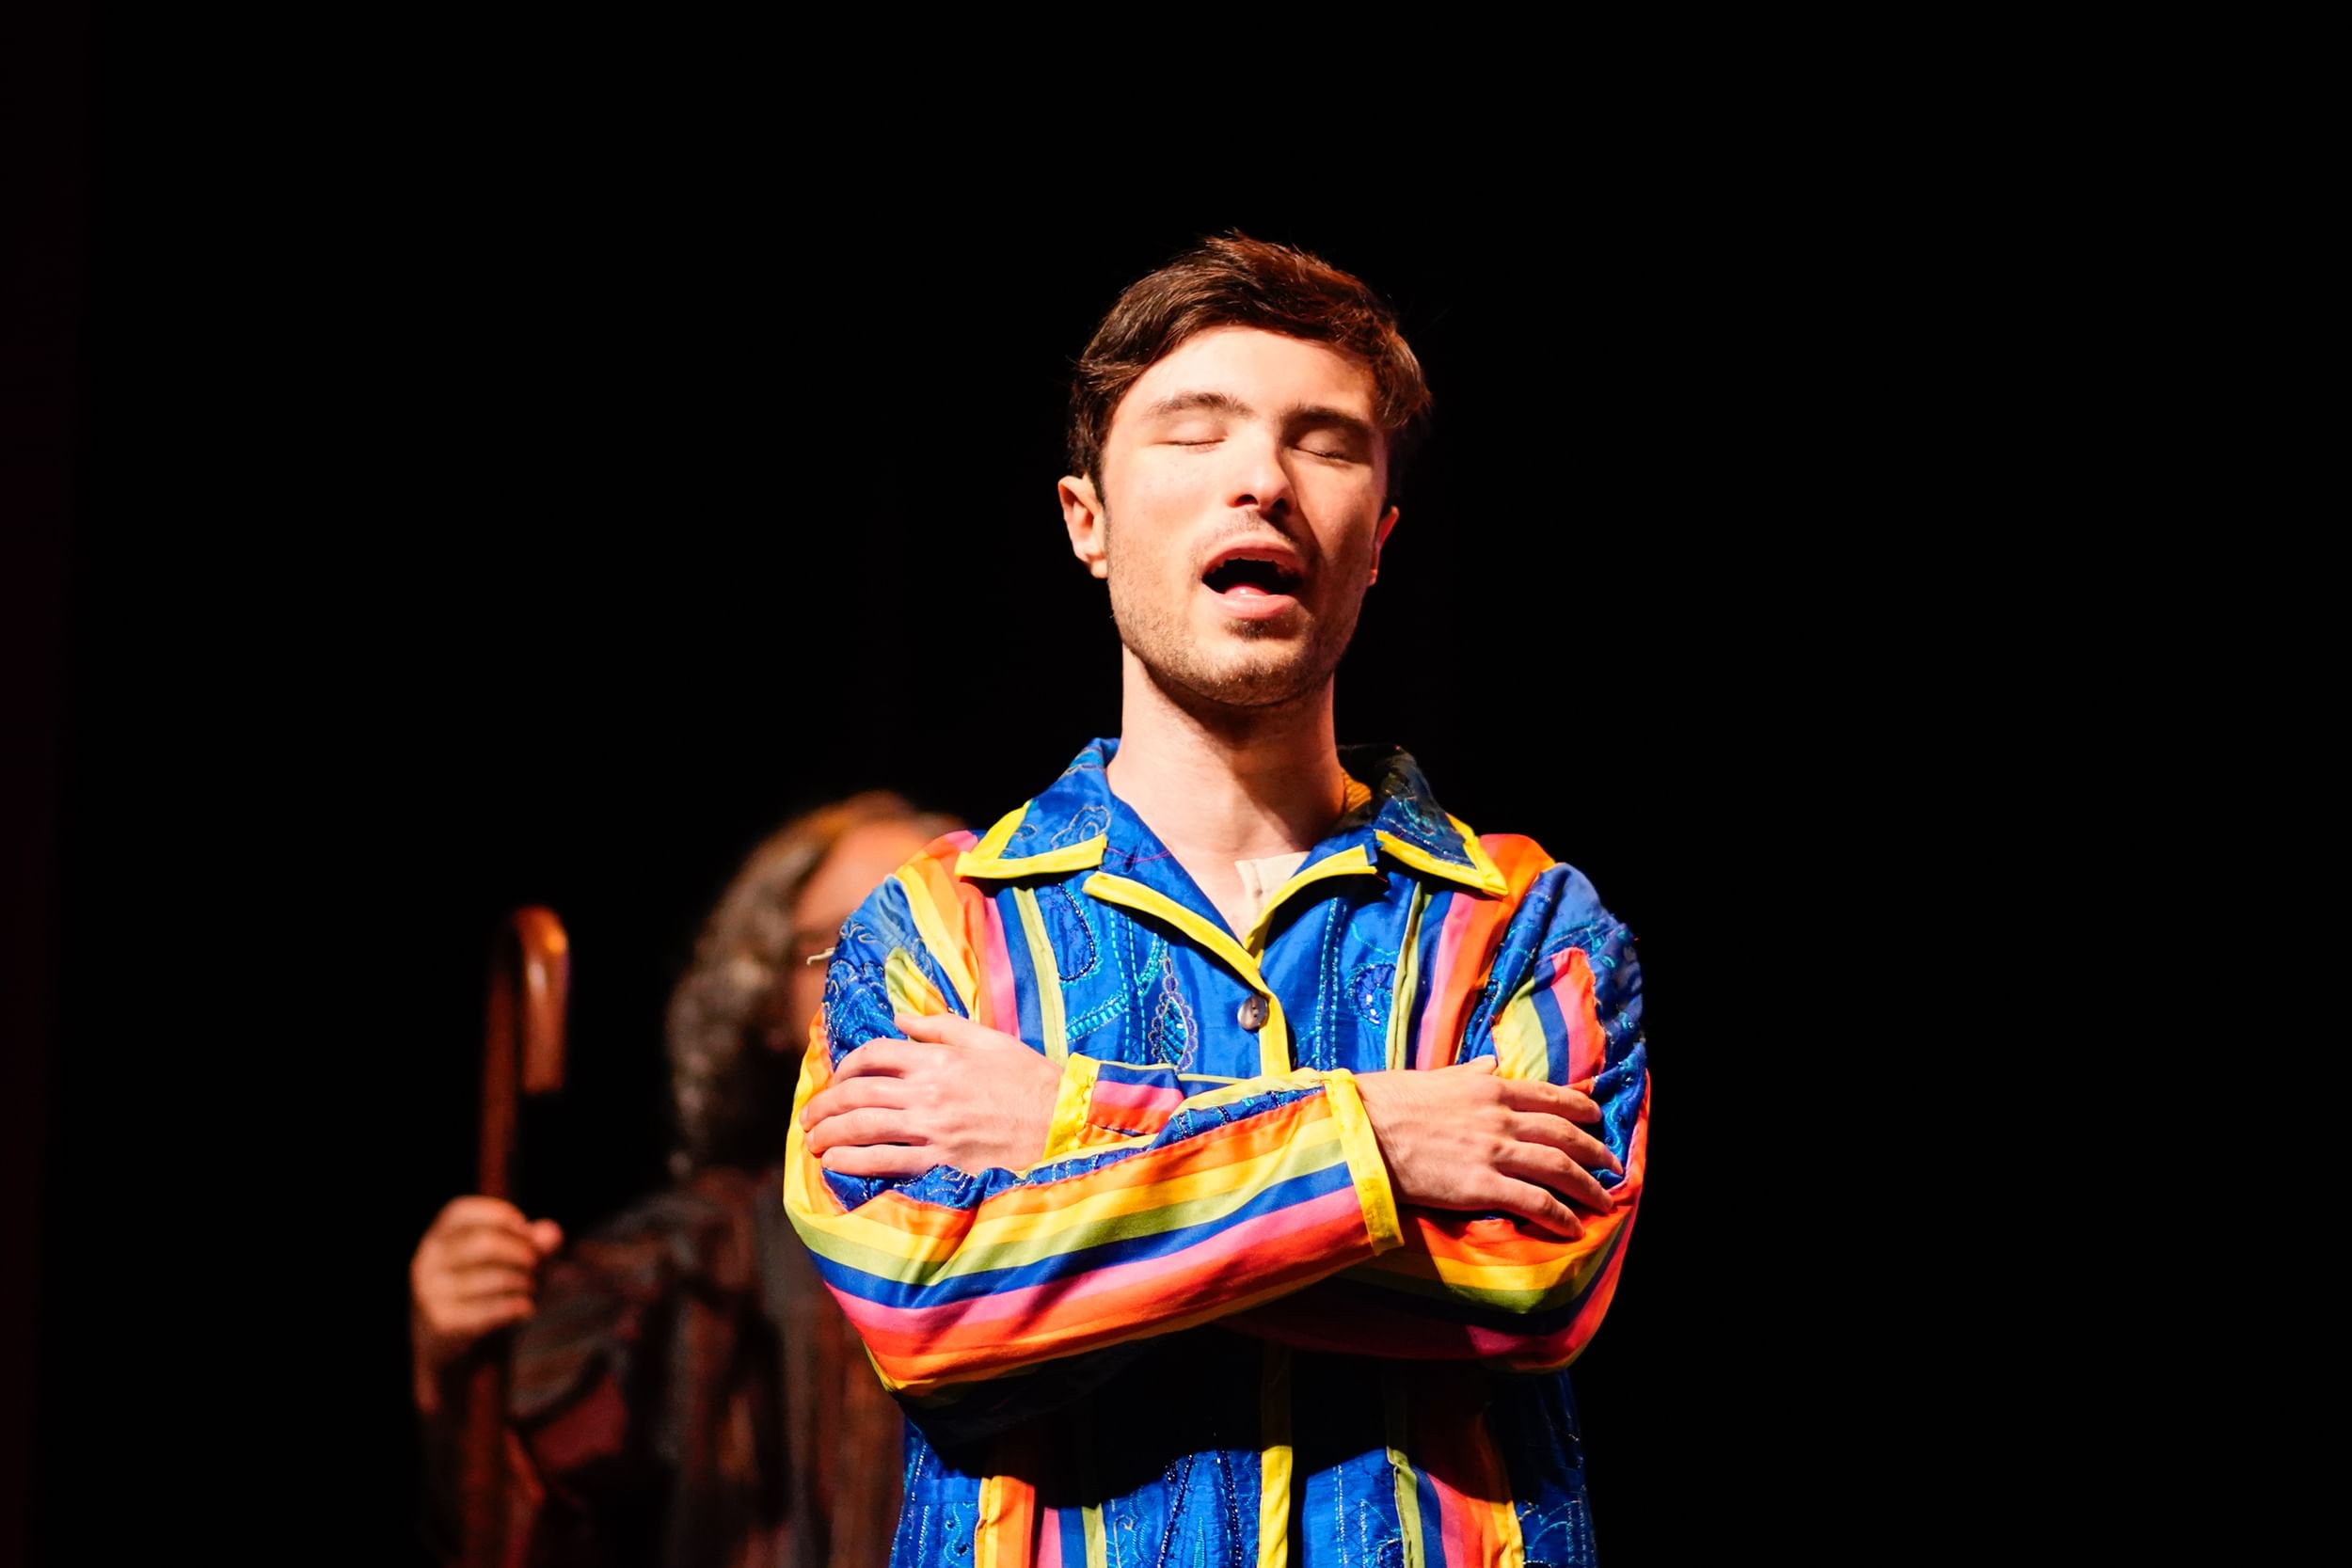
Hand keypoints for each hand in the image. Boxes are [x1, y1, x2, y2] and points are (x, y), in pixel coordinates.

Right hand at [408, 1195, 562, 1410]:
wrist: (448, 1348)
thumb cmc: (481, 1290)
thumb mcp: (504, 1261)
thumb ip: (531, 1243)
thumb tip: (553, 1235)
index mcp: (436, 1238)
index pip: (460, 1212)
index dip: (500, 1215)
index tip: (526, 1230)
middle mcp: (426, 1262)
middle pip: (485, 1244)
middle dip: (522, 1252)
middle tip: (538, 1265)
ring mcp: (430, 1294)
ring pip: (493, 1278)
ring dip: (524, 1282)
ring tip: (531, 1288)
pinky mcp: (441, 1324)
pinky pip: (491, 1310)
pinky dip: (517, 1307)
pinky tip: (526, 1309)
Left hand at [800, 1011, 1060, 1178]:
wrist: (1060, 1121)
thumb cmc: (1028, 1078)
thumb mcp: (987, 1038)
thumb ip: (940, 1026)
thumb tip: (901, 1017)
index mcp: (937, 1058)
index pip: (875, 1054)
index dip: (847, 1065)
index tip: (838, 1078)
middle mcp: (928, 1091)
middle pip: (858, 1093)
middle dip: (824, 1105)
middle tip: (808, 1116)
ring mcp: (932, 1128)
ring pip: (863, 1128)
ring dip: (829, 1134)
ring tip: (812, 1141)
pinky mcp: (940, 1160)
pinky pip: (885, 1161)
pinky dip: (854, 1162)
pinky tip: (835, 1164)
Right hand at [1352, 1058, 1622, 1239]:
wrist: (1361, 1130)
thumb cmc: (1386, 1101)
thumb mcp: (1433, 1076)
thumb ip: (1467, 1072)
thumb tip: (1490, 1062)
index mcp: (1488, 1087)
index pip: (1548, 1096)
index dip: (1579, 1108)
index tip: (1596, 1117)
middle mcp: (1500, 1117)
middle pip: (1564, 1134)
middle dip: (1594, 1150)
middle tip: (1612, 1165)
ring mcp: (1494, 1152)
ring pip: (1559, 1168)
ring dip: (1588, 1186)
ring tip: (1604, 1201)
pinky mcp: (1481, 1187)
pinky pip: (1535, 1202)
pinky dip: (1560, 1216)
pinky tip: (1573, 1228)